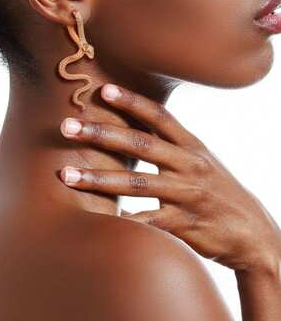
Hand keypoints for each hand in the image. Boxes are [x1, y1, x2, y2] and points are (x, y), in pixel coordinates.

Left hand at [59, 83, 280, 273]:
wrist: (253, 231)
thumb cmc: (217, 190)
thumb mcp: (201, 159)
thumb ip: (170, 143)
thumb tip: (136, 123)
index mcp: (191, 146)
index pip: (159, 116)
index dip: (132, 102)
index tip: (104, 90)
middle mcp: (189, 165)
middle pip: (140, 144)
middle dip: (102, 134)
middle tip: (67, 127)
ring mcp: (187, 194)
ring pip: (137, 183)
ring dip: (100, 179)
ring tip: (68, 176)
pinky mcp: (185, 224)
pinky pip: (149, 221)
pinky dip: (125, 220)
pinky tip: (100, 218)